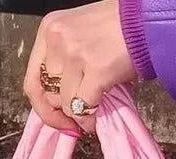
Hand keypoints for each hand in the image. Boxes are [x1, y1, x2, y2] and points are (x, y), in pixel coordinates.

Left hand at [24, 1, 136, 133]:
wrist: (143, 22)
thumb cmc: (118, 27)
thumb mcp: (80, 34)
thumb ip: (67, 59)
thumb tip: (66, 99)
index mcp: (49, 30)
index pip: (32, 79)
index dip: (42, 106)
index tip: (58, 118)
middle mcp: (57, 40)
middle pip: (48, 94)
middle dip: (63, 111)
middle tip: (79, 118)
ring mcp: (75, 55)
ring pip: (65, 104)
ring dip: (79, 115)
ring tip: (93, 113)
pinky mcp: (96, 70)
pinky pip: (84, 107)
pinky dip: (90, 119)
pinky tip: (98, 117)